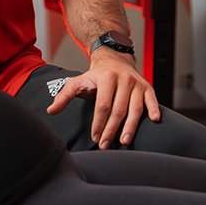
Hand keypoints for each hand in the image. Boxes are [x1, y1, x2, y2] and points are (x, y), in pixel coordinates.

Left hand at [45, 50, 161, 149]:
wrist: (114, 60)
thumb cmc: (95, 76)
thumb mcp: (78, 82)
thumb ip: (64, 96)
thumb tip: (50, 111)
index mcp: (106, 78)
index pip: (102, 105)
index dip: (99, 123)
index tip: (95, 137)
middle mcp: (123, 79)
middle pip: (118, 109)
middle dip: (111, 129)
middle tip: (106, 145)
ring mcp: (137, 83)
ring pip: (136, 108)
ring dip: (131, 126)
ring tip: (124, 142)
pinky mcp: (147, 87)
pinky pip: (152, 100)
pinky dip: (154, 109)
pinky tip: (154, 121)